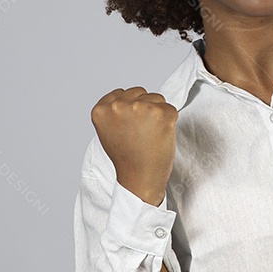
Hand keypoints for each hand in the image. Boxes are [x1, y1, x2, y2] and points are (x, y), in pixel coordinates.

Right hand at [91, 87, 176, 205]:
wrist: (140, 178)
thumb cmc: (127, 158)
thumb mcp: (108, 131)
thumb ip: (114, 112)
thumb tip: (128, 99)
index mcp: (101, 110)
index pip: (121, 94)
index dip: (130, 109)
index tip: (131, 126)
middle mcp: (118, 106)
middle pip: (140, 93)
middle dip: (144, 108)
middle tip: (142, 132)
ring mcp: (139, 108)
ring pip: (157, 98)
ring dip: (157, 113)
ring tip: (150, 134)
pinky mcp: (160, 113)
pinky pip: (170, 109)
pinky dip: (170, 121)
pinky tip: (160, 135)